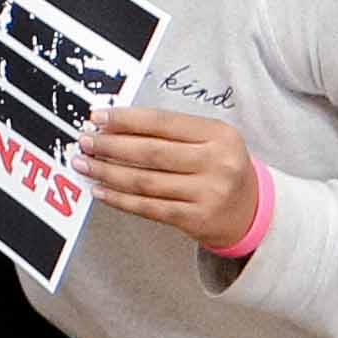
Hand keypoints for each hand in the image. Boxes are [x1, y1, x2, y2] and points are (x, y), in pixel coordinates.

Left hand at [78, 97, 260, 252]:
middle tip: (85, 141)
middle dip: (111, 145)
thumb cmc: (221, 168)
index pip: (163, 122)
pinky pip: (149, 207)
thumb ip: (170, 131)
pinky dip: (120, 199)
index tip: (98, 117)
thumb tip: (115, 125)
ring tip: (85, 164)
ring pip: (146, 181)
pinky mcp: (196, 219)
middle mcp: (217, 163)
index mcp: (219, 134)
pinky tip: (101, 190)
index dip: (126, 119)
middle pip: (151, 152)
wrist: (252, 211)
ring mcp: (208, 194)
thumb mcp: (209, 140)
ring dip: (108, 172)